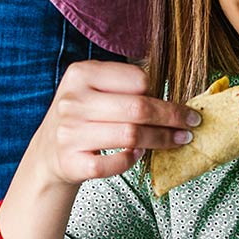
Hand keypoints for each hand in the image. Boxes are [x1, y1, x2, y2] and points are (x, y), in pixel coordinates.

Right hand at [21, 61, 199, 188]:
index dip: (161, 93)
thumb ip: (124, 86)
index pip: (137, 80)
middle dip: (172, 117)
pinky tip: (140, 154)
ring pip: (131, 136)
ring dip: (162, 140)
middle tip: (191, 123)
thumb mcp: (93, 89)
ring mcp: (69, 133)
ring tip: (178, 140)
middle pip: (138, 108)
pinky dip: (132, 160)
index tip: (178, 104)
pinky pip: (114, 164)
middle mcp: (72, 101)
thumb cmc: (82, 117)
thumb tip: (174, 96)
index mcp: (81, 74)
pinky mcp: (71, 162)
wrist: (47, 153)